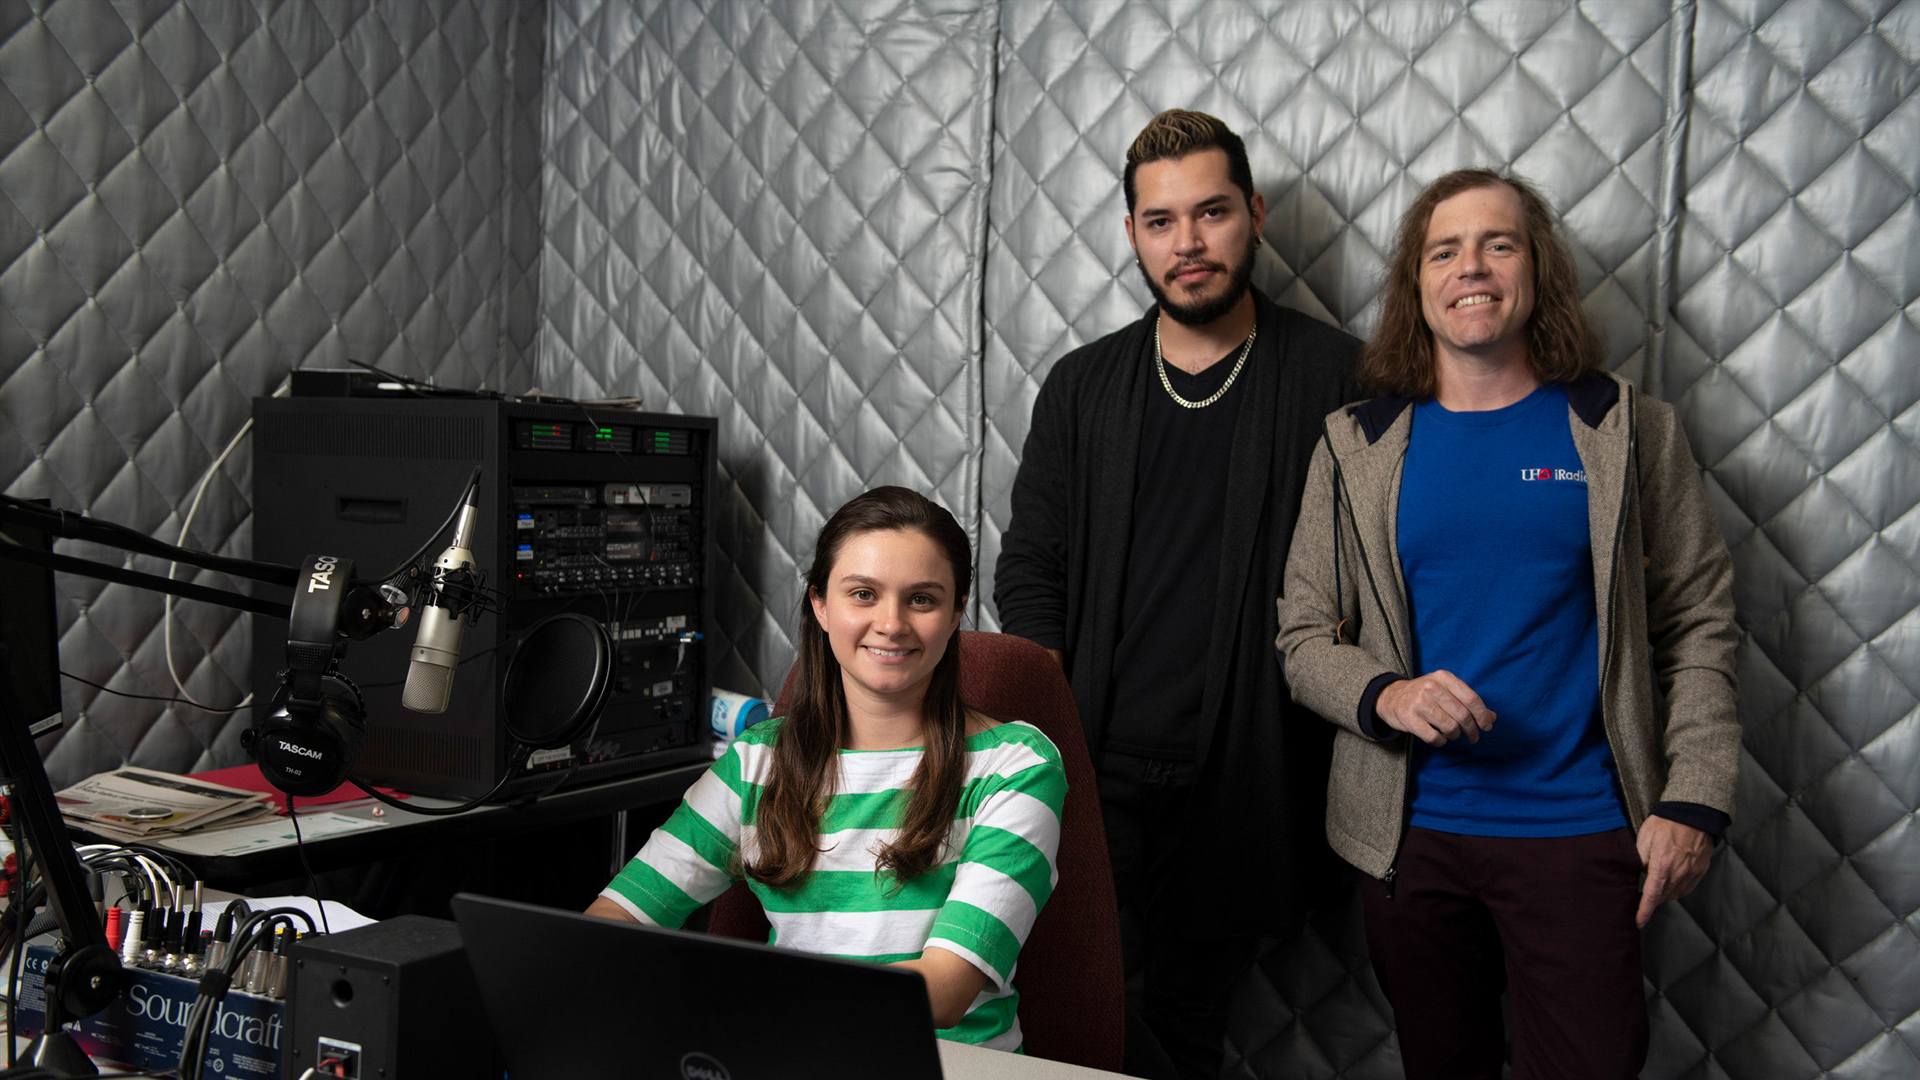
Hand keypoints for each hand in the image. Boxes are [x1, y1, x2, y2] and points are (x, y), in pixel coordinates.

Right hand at [1375, 671, 1494, 745]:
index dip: (1483, 715)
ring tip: (1453, 734)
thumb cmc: (1425, 695)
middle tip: (1473, 737)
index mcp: (1443, 677)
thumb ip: (1468, 702)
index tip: (1487, 727)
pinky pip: (1434, 737)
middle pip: (1463, 715)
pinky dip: (1441, 741)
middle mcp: (1431, 687)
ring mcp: (1419, 702)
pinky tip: (1439, 738)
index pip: (1471, 698)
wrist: (1390, 697)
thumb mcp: (1446, 691)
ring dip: (1455, 735)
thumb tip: (1492, 718)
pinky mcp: (1409, 718)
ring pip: (1450, 728)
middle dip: (1472, 730)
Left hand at [1635, 817, 1712, 927]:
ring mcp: (1692, 872)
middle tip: (1641, 899)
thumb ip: (1640, 860)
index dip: (1644, 911)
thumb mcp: (1644, 838)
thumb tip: (1641, 874)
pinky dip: (1676, 890)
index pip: (1651, 895)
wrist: (1693, 813)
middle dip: (1651, 901)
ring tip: (1655, 887)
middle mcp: (1679, 873)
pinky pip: (1686, 888)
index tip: (1638, 922)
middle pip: (1662, 897)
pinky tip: (1670, 883)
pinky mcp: (1700, 870)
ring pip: (1675, 894)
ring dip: (1664, 895)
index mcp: (1663, 865)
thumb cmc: (1665, 823)